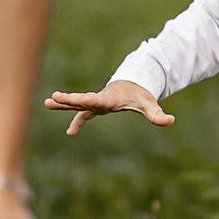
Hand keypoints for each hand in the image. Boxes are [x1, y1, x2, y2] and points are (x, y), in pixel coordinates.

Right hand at [44, 78, 172, 136]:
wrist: (134, 86)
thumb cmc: (141, 95)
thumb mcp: (150, 104)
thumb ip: (158, 114)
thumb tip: (171, 120)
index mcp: (112, 98)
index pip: (101, 99)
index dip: (92, 100)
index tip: (84, 99)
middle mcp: (101, 99)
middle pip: (83, 99)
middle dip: (69, 99)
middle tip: (55, 96)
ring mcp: (96, 102)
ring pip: (77, 104)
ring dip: (64, 104)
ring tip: (47, 102)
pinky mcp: (95, 107)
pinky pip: (82, 114)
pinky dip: (76, 121)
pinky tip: (69, 133)